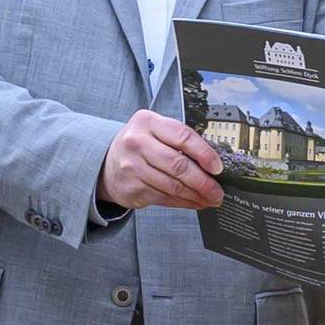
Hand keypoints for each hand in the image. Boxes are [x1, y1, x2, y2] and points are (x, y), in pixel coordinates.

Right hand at [101, 109, 223, 210]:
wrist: (107, 162)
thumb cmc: (139, 144)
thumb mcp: (155, 131)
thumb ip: (179, 140)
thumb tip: (212, 161)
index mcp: (147, 122)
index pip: (183, 136)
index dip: (204, 153)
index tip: (217, 167)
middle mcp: (137, 142)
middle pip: (178, 165)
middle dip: (203, 181)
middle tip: (217, 190)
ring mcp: (132, 166)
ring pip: (172, 185)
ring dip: (196, 195)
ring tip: (210, 198)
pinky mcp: (132, 187)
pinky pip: (164, 198)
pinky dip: (183, 202)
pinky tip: (194, 202)